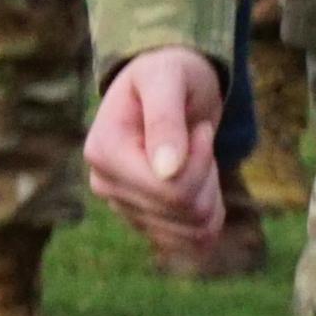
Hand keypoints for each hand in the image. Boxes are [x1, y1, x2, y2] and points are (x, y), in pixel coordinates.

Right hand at [88, 47, 230, 252]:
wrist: (168, 83)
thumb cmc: (167, 72)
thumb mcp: (167, 81)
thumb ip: (165, 121)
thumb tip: (166, 171)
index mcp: (103, 152)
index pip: (171, 191)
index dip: (201, 164)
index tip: (199, 129)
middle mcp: (104, 183)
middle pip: (184, 212)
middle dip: (208, 177)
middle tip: (200, 141)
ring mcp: (122, 205)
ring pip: (192, 231)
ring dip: (212, 195)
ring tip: (198, 160)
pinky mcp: (142, 219)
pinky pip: (190, 242)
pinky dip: (209, 217)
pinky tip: (202, 186)